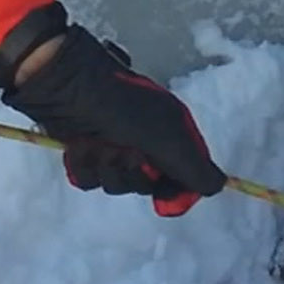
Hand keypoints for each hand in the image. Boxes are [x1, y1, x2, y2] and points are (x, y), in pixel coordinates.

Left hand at [2, 26, 224, 216]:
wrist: (65, 85)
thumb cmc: (120, 107)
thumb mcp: (165, 136)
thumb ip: (192, 167)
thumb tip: (218, 187)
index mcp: (170, 130)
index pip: (185, 172)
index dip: (175, 189)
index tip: (163, 198)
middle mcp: (145, 139)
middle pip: (148, 184)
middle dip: (133, 175)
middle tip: (125, 153)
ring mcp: (114, 145)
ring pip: (116, 184)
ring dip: (104, 168)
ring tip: (95, 143)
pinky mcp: (86, 151)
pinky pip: (89, 179)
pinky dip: (82, 166)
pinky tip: (77, 146)